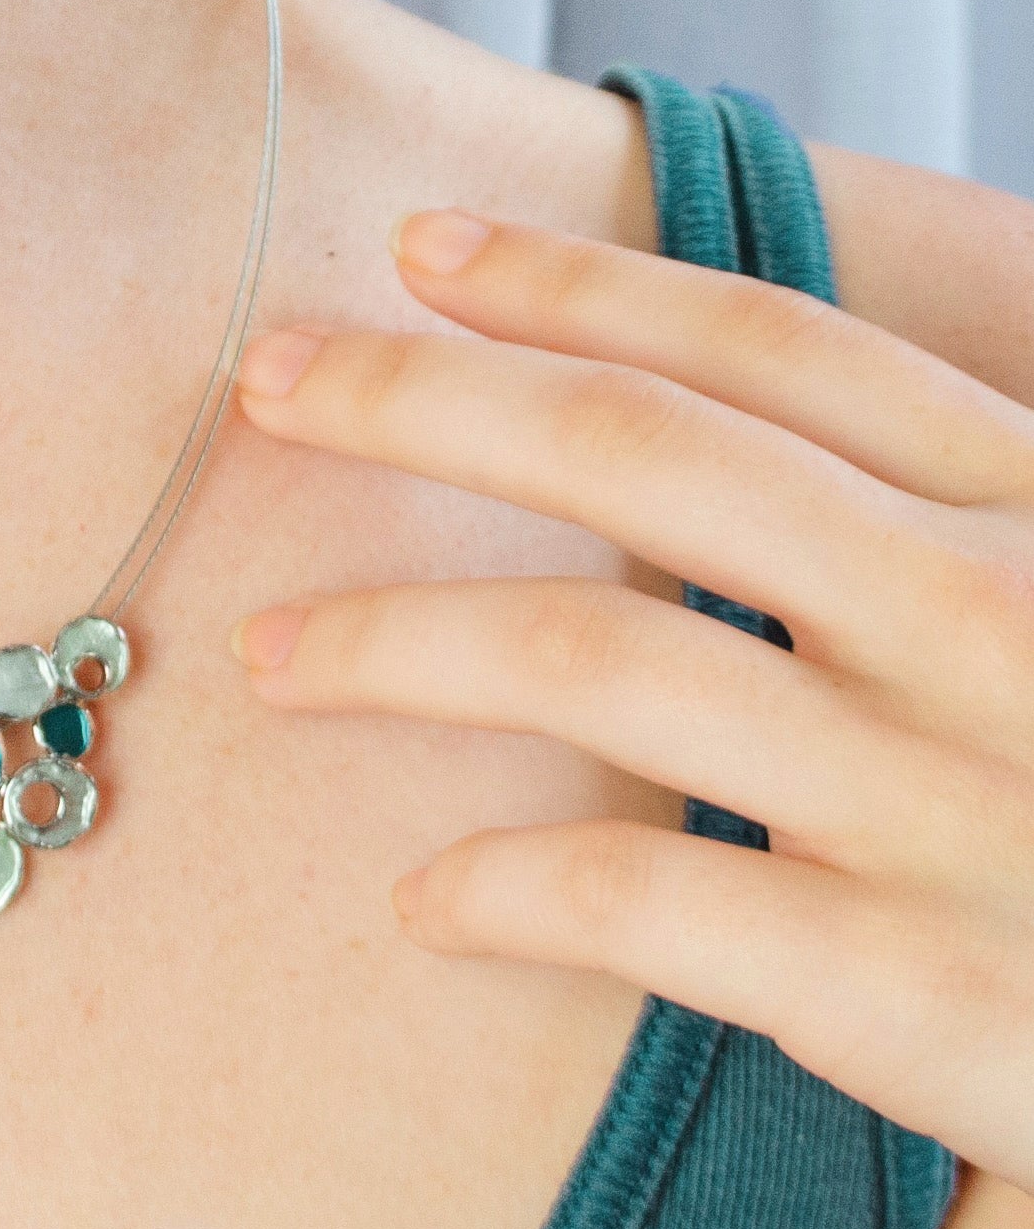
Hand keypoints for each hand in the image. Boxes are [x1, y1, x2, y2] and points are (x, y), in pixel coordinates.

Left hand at [228, 210, 1033, 1193]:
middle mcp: (993, 615)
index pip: (768, 346)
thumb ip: (916, 522)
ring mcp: (958, 798)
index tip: (415, 244)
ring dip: (391, 642)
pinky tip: (421, 899)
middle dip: (421, 398)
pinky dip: (502, 886)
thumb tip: (687, 439)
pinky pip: (646, 894)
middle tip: (267, 380)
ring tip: (270, 653)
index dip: (575, 281)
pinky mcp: (928, 984)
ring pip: (596, 657)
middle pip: (640, 450)